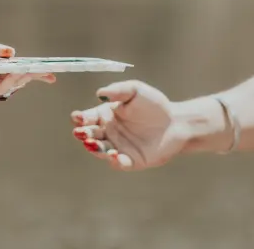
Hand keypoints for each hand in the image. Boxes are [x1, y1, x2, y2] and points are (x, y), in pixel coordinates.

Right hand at [70, 81, 189, 170]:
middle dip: (83, 134)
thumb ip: (118, 90)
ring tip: (93, 145)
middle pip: (90, 135)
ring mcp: (118, 148)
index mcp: (105, 115)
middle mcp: (108, 133)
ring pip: (101, 150)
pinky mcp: (131, 161)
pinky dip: (115, 161)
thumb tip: (99, 93)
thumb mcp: (136, 91)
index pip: (88, 118)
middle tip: (80, 133)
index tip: (77, 117)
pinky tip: (115, 155)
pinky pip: (119, 163)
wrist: (176, 123)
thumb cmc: (154, 104)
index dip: (80, 118)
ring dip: (95, 149)